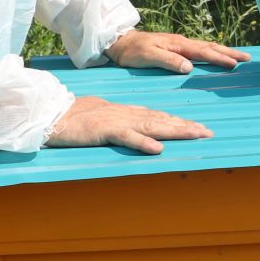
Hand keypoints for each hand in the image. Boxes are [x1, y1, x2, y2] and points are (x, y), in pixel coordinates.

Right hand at [45, 95, 213, 154]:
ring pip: (152, 125)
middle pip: (162, 119)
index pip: (158, 116)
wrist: (51, 114)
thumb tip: (140, 134)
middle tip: (208, 133)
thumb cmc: (75, 118)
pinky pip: (126, 137)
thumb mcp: (104, 120)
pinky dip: (142, 142)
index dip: (179, 122)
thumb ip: (123, 125)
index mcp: (126, 112)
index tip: (198, 128)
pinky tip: (157, 148)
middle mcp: (126, 114)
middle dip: (186, 126)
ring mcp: (116, 121)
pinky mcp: (104, 130)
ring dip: (175, 131)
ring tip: (195, 135)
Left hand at [106, 30, 249, 73]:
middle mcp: (182, 43)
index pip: (204, 52)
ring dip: (224, 52)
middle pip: (211, 47)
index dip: (220, 58)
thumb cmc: (132, 51)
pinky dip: (213, 52)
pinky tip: (216, 55)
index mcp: (178, 45)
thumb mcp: (148, 56)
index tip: (235, 63)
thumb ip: (169, 61)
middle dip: (229, 53)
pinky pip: (200, 49)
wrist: (120, 43)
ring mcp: (180, 45)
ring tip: (238, 56)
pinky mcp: (176, 48)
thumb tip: (189, 67)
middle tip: (247, 58)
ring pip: (207, 47)